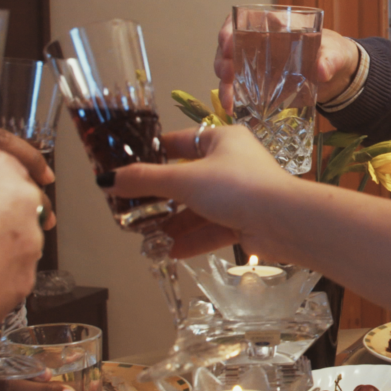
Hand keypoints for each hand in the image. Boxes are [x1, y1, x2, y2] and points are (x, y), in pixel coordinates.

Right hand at [105, 123, 308, 261]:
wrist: (284, 221)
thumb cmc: (236, 187)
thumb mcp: (184, 180)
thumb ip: (144, 180)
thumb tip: (106, 179)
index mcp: (222, 139)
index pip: (179, 142)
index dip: (153, 155)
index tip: (128, 168)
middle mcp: (233, 163)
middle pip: (188, 180)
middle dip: (161, 198)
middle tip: (132, 210)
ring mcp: (241, 194)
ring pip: (200, 208)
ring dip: (174, 223)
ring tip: (146, 237)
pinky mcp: (247, 221)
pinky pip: (214, 228)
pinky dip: (193, 239)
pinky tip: (169, 251)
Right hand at [214, 14, 362, 106]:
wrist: (337, 78)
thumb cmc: (332, 54)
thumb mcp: (334, 53)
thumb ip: (329, 59)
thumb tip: (321, 70)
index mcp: (274, 29)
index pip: (242, 22)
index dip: (229, 30)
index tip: (226, 41)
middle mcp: (259, 47)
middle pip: (229, 49)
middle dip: (222, 61)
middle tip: (226, 74)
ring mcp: (257, 69)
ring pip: (230, 73)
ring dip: (225, 85)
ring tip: (229, 100)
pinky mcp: (260, 89)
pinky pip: (241, 94)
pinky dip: (235, 103)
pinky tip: (234, 113)